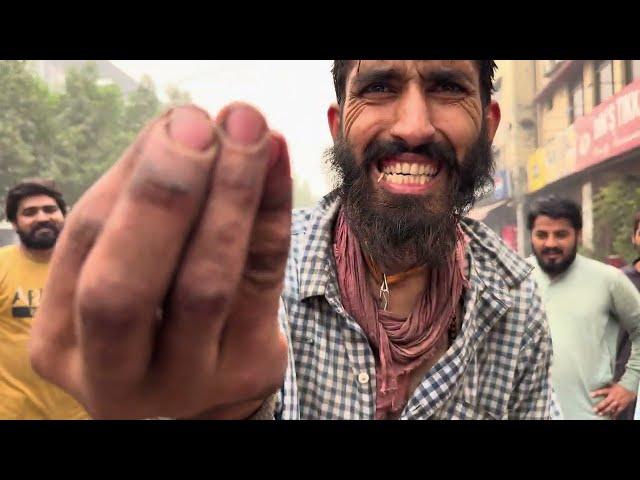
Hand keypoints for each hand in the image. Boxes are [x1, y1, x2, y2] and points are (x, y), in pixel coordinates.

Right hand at [29, 104, 291, 418]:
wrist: (205, 379)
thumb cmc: (157, 312)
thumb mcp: (131, 263)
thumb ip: (141, 202)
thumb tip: (181, 124)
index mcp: (62, 340)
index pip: (86, 244)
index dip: (132, 180)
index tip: (175, 122)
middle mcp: (114, 376)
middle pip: (124, 288)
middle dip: (163, 197)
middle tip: (197, 128)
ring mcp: (185, 383)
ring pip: (202, 287)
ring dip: (228, 197)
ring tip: (249, 133)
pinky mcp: (246, 370)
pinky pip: (262, 281)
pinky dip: (270, 213)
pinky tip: (275, 161)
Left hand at [591, 384, 636, 417]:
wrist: (629, 389)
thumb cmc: (619, 386)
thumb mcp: (612, 384)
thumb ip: (605, 385)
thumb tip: (598, 381)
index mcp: (610, 390)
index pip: (603, 391)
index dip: (597, 393)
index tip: (591, 395)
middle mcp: (614, 396)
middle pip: (606, 402)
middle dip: (600, 406)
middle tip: (594, 409)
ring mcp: (618, 402)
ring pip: (611, 407)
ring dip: (605, 411)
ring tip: (600, 413)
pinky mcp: (622, 405)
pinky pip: (618, 411)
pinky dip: (614, 414)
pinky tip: (610, 416)